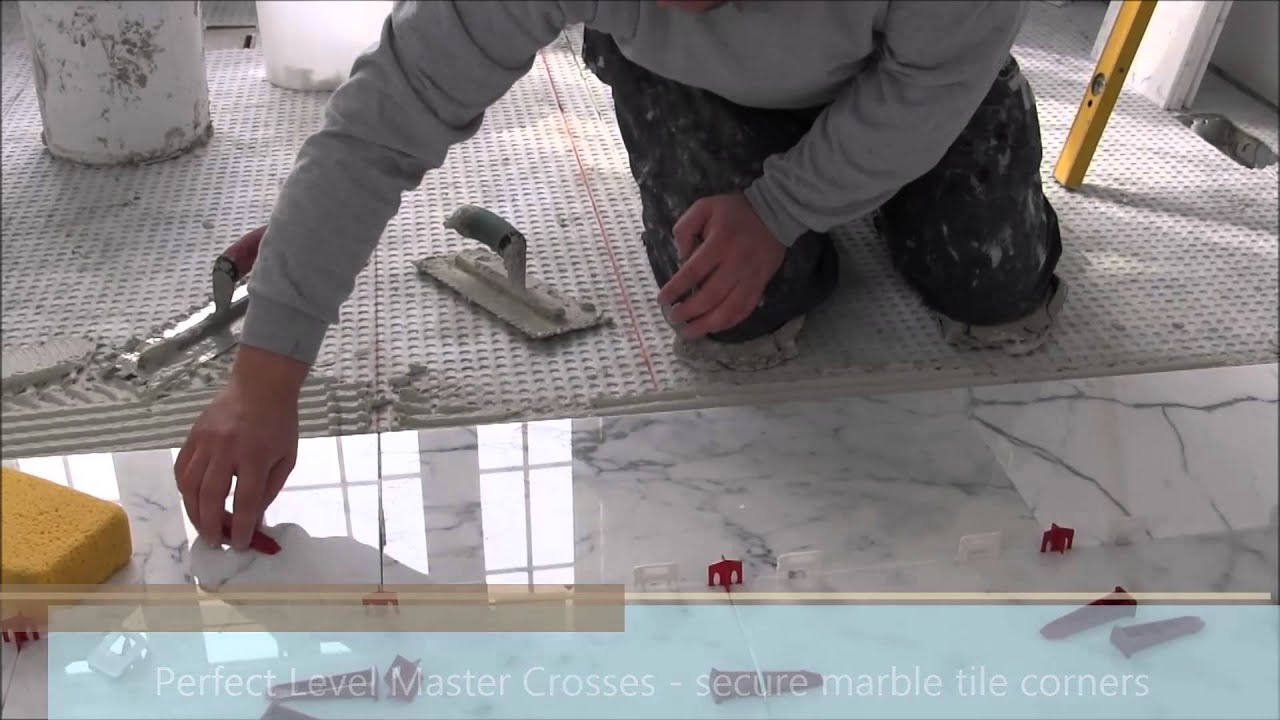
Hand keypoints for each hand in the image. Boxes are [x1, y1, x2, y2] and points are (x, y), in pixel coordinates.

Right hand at [175, 345, 306, 550]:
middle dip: (210, 525)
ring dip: (193, 511)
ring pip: (189, 485)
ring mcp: (205, 442)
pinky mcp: (192, 436)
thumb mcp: (286, 457)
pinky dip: (184, 489)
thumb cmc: (280, 423)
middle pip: (210, 496)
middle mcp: (226, 449)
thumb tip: (252, 520)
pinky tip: (192, 500)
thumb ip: (269, 489)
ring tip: (203, 526)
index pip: (245, 500)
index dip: (240, 527)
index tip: (239, 544)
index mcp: (255, 455)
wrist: (260, 385)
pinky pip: (181, 469)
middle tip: (215, 542)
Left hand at [657, 193, 785, 338]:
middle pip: (710, 296)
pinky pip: (745, 309)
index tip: (662, 299)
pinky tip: (714, 328)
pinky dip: (729, 323)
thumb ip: (685, 229)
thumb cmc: (734, 210)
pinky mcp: (761, 284)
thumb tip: (681, 257)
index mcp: (719, 243)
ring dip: (707, 325)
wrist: (775, 212)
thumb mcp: (703, 207)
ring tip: (690, 332)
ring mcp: (751, 277)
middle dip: (688, 311)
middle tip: (673, 318)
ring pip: (729, 309)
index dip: (676, 289)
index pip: (693, 272)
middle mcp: (736, 263)